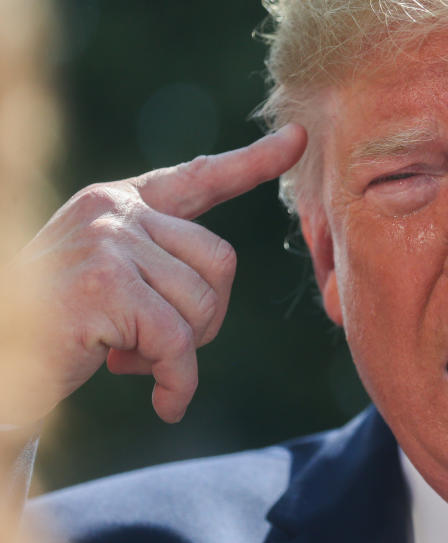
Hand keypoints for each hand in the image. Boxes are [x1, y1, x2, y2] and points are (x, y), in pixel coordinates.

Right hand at [9, 124, 306, 423]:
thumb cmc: (54, 326)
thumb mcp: (107, 278)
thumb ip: (156, 263)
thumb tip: (213, 284)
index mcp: (120, 203)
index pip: (200, 177)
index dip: (253, 163)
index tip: (299, 140)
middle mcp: (114, 212)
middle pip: (221, 261)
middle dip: (206, 317)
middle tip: (161, 346)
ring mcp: (107, 245)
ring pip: (201, 303)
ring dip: (182, 351)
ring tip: (134, 360)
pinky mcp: (103, 289)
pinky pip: (177, 342)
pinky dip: (179, 381)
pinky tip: (166, 403)